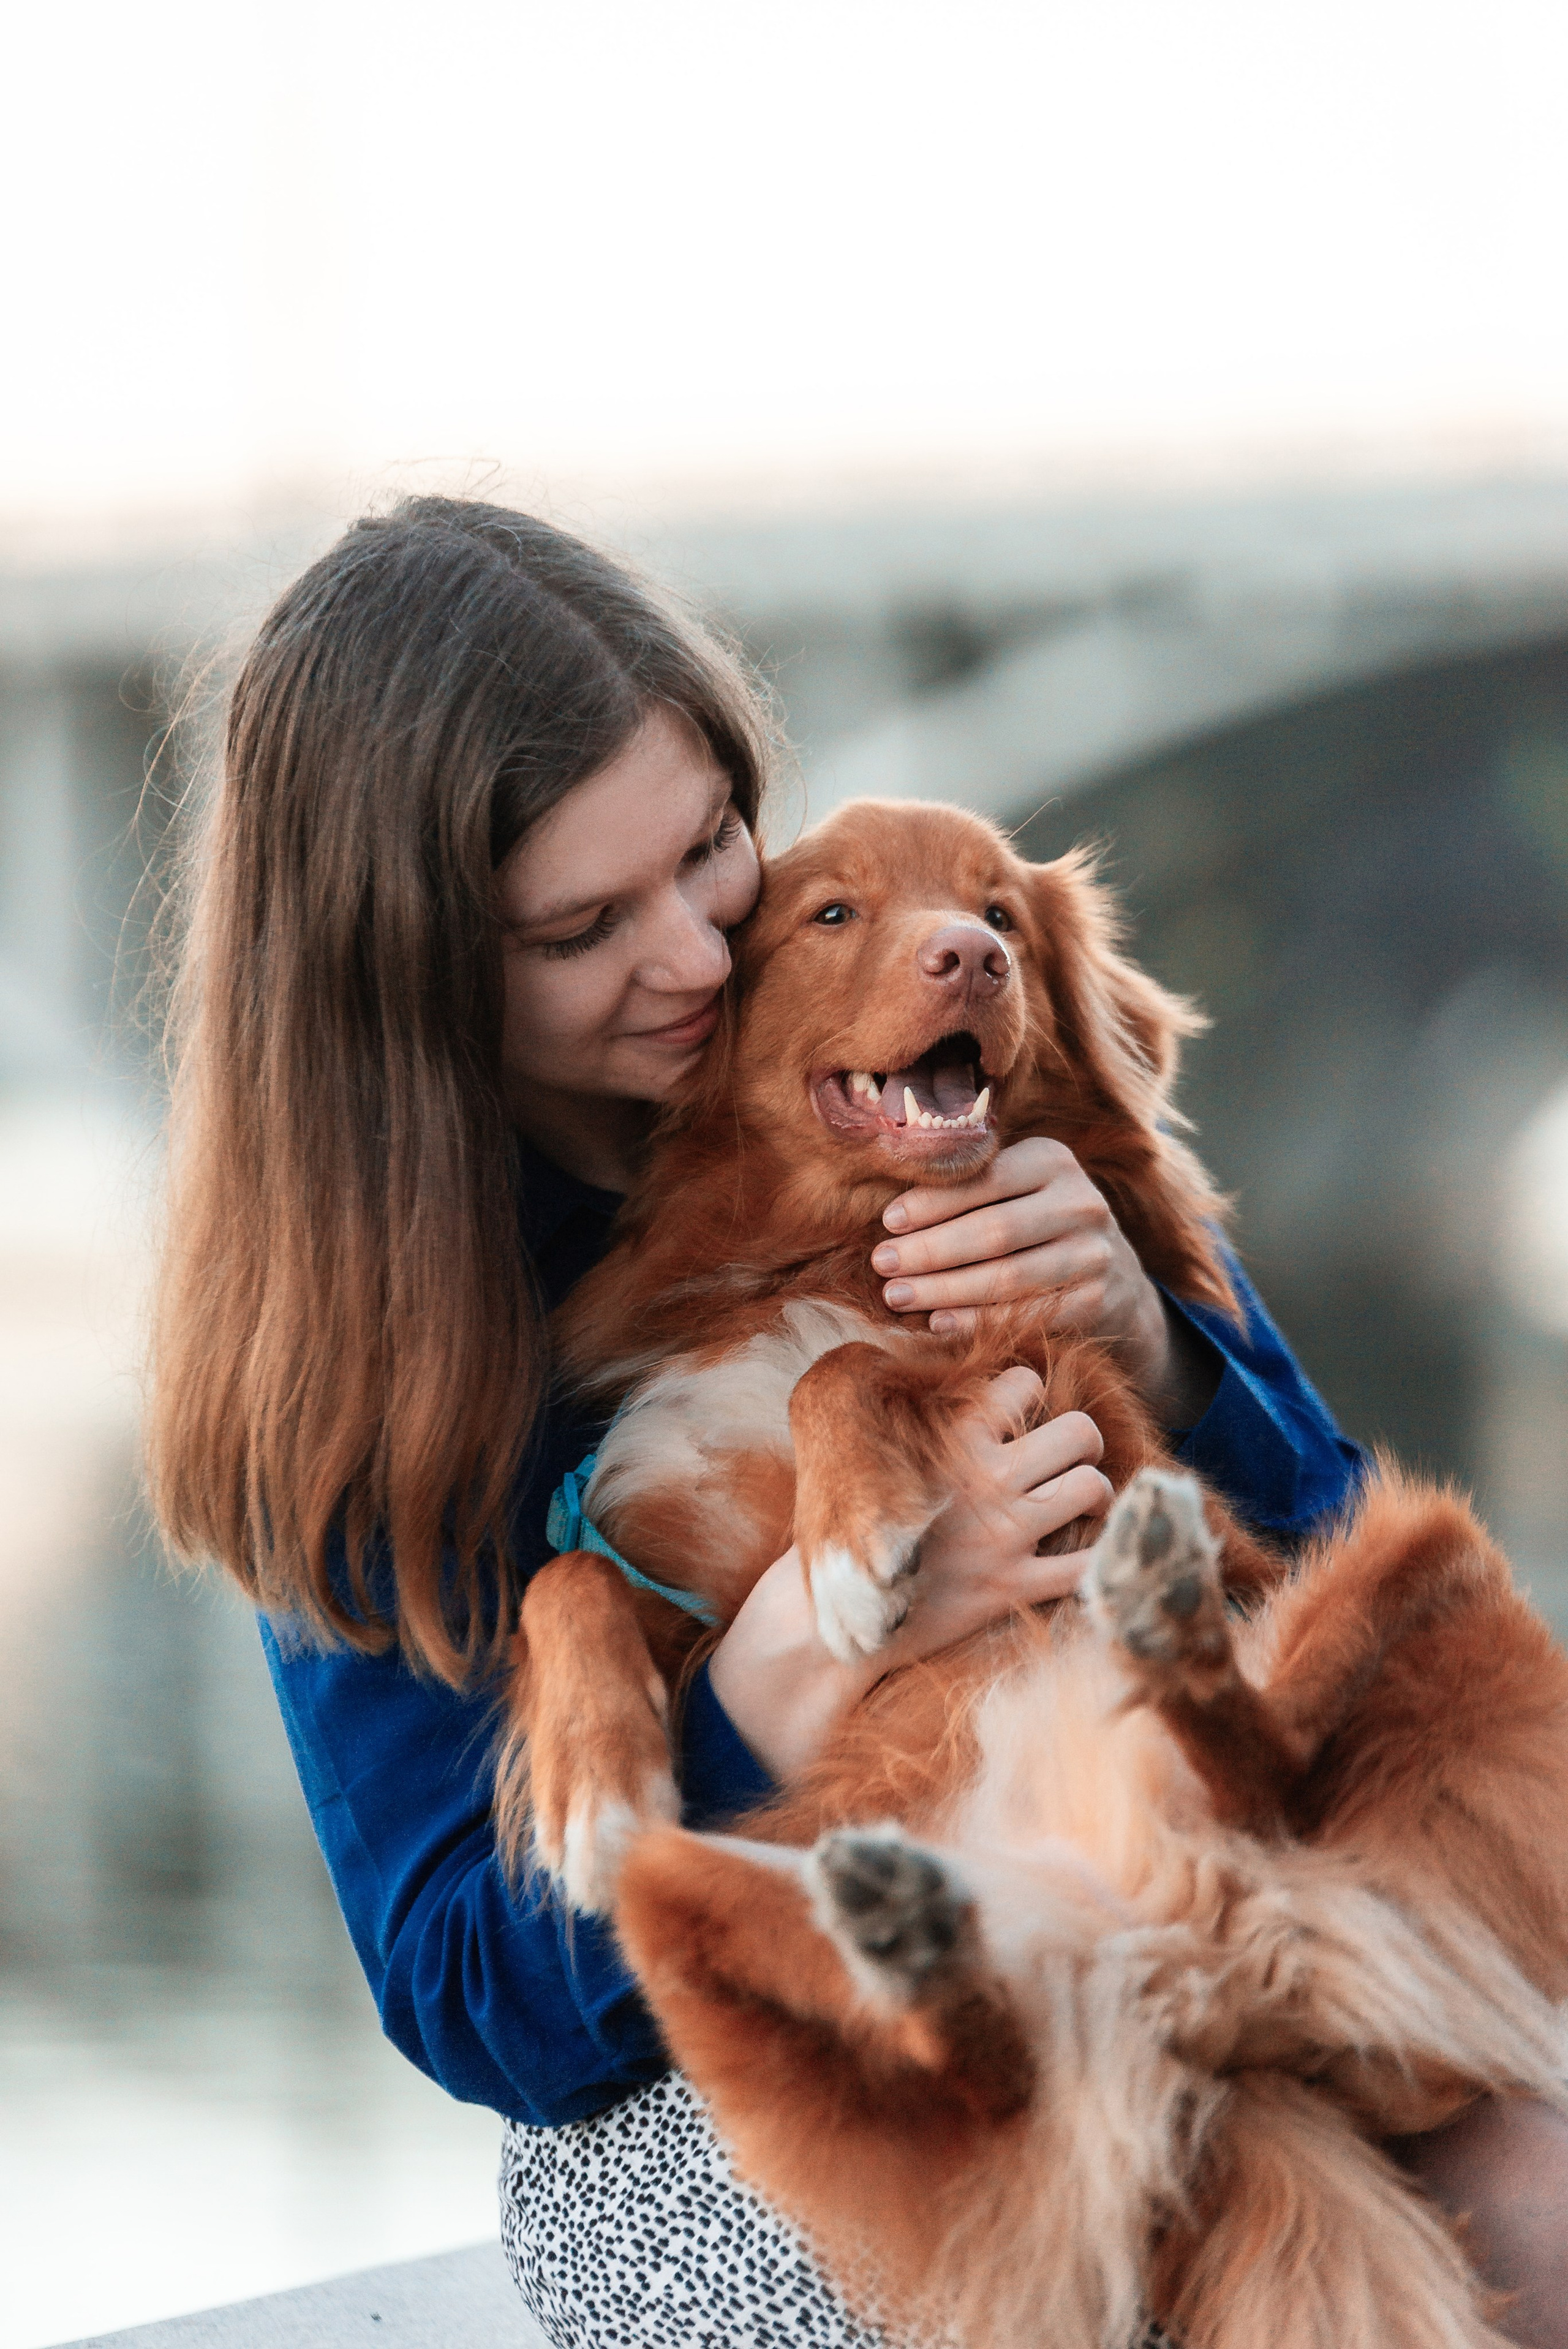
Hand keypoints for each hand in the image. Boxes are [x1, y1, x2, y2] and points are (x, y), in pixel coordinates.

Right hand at [708, 1369, 1111, 1780]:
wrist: (836, 1614)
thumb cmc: (850, 1531)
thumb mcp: (874, 1458)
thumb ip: (922, 1427)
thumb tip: (948, 1392)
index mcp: (950, 1439)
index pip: (1024, 1382)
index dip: (1030, 1394)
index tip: (1019, 1416)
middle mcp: (986, 1481)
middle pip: (1081, 1431)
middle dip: (1082, 1441)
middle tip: (1069, 1457)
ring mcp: (1003, 1536)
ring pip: (1093, 1488)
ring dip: (1094, 1495)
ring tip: (1079, 1503)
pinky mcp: (1011, 1588)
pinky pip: (1085, 1566)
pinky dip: (1094, 1559)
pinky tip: (1080, 1556)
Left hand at [871, 1136, 1216, 1423]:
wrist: (1112, 1274)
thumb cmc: (1034, 1223)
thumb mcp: (1015, 1188)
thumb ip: (969, 1190)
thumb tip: (891, 1217)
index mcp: (1053, 1160)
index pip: (985, 1179)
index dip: (933, 1202)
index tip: (888, 1221)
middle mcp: (1082, 1203)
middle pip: (994, 1231)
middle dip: (930, 1250)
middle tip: (882, 1264)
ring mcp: (1094, 1254)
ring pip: (1008, 1277)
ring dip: (943, 1289)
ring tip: (896, 1296)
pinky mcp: (1095, 1301)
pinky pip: (1025, 1314)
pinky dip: (976, 1321)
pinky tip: (937, 1324)